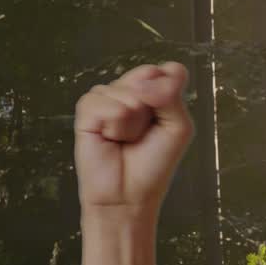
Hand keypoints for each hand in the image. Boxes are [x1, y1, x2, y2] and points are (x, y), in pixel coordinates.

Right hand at [73, 61, 193, 218]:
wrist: (129, 194)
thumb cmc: (154, 163)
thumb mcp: (178, 127)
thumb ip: (171, 96)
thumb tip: (148, 77)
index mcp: (156, 93)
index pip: (169, 70)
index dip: (170, 91)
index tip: (166, 118)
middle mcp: (131, 92)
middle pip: (147, 74)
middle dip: (151, 106)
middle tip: (145, 132)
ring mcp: (107, 99)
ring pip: (125, 90)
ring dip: (132, 120)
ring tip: (126, 138)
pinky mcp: (87, 111)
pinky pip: (103, 102)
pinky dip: (113, 124)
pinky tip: (110, 137)